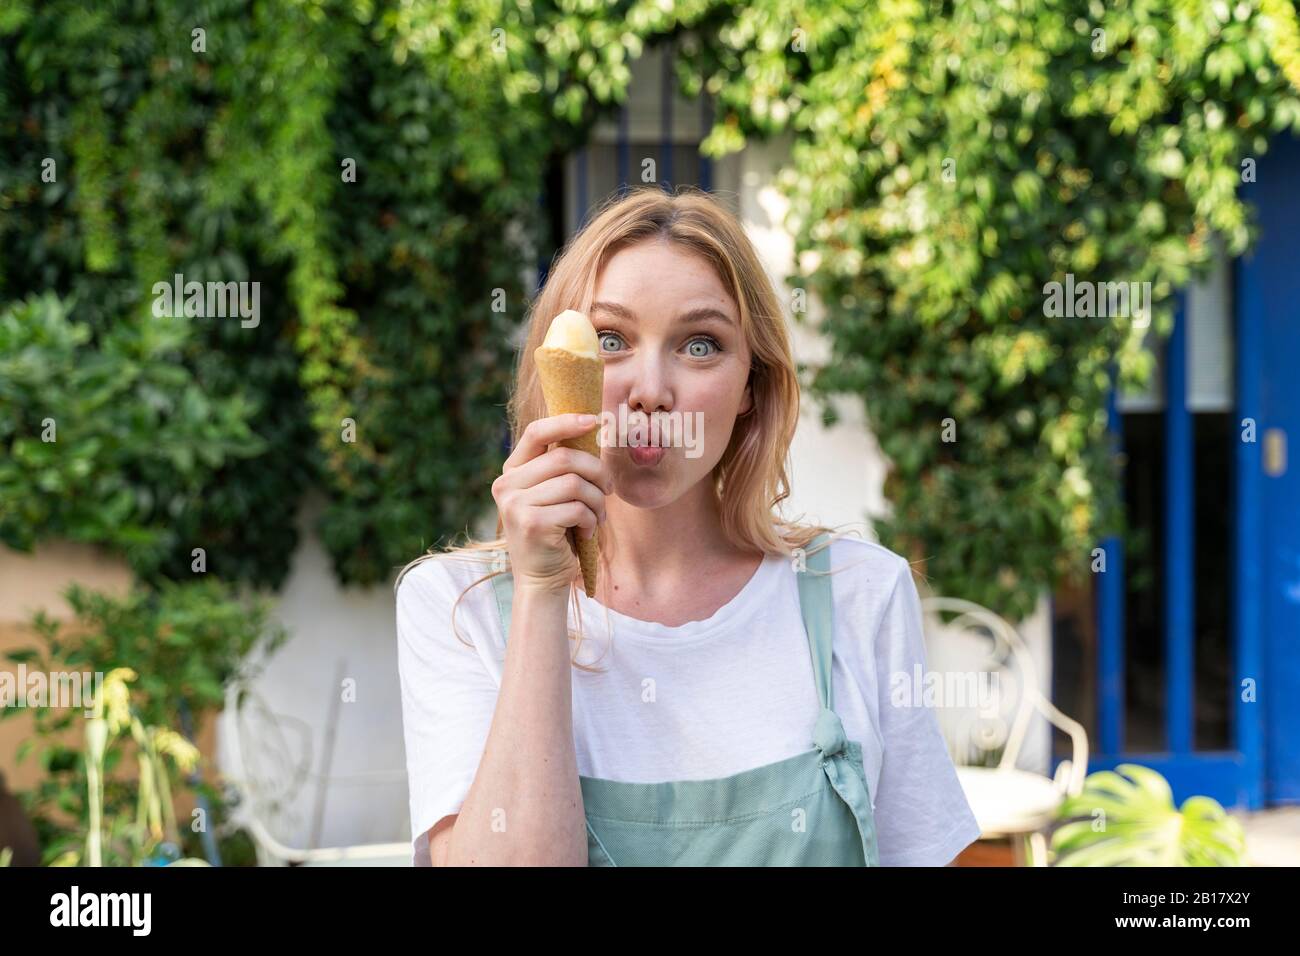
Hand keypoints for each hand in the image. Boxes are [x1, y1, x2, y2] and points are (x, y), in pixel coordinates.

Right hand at [493, 413, 612, 595]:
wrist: (542, 580)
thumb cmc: (556, 533)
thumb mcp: (553, 494)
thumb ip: (561, 466)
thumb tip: (592, 426)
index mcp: (512, 471)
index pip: (537, 432)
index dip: (567, 422)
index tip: (594, 421)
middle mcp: (507, 485)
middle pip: (565, 458)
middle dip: (597, 472)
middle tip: (609, 490)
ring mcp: (515, 505)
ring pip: (574, 483)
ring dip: (597, 500)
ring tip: (597, 517)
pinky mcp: (532, 524)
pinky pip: (577, 508)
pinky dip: (591, 520)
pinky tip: (586, 532)